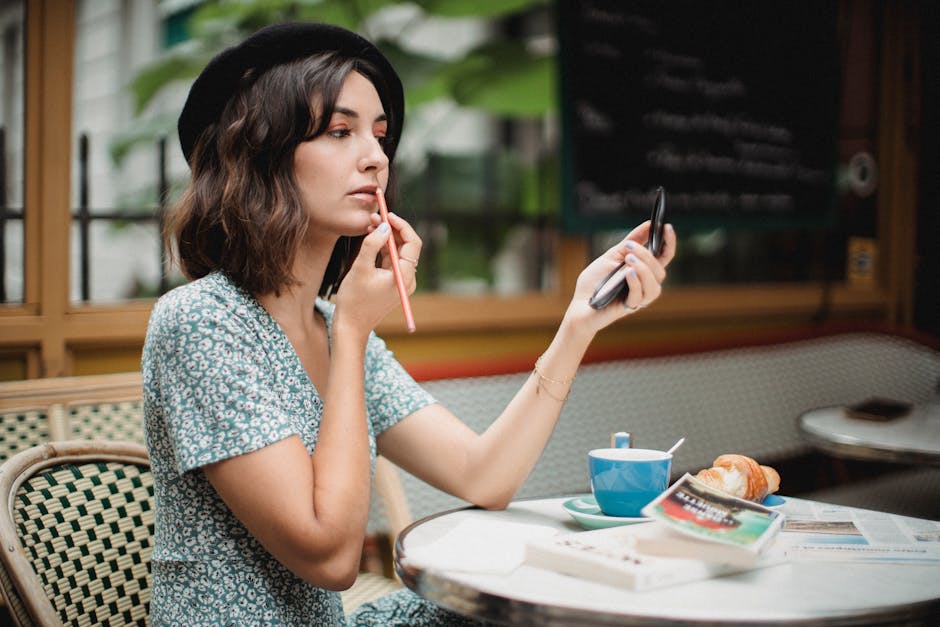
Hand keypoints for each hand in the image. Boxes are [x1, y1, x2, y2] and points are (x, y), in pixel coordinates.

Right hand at [333, 212, 421, 336]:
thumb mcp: (360, 268)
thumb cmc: (354, 300)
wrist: (351, 327)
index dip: (401, 225)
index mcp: (405, 276)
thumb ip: (372, 244)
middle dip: (392, 229)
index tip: (387, 214)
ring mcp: (400, 282)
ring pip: (397, 253)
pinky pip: (390, 261)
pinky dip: (382, 249)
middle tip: (376, 216)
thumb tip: (385, 226)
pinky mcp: (392, 284)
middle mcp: (407, 279)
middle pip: (406, 246)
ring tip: (370, 224)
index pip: (412, 243)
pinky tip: (370, 238)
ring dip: (386, 238)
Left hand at [567, 221, 676, 331]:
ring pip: (655, 286)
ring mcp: (638, 298)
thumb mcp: (612, 255)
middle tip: (630, 247)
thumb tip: (649, 225)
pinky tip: (628, 273)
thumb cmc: (595, 281)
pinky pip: (639, 297)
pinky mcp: (627, 308)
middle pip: (660, 271)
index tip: (667, 227)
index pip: (664, 257)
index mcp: (643, 271)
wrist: (579, 302)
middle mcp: (644, 285)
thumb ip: (631, 242)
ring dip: (644, 270)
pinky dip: (635, 283)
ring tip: (628, 260)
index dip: (669, 242)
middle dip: (647, 256)